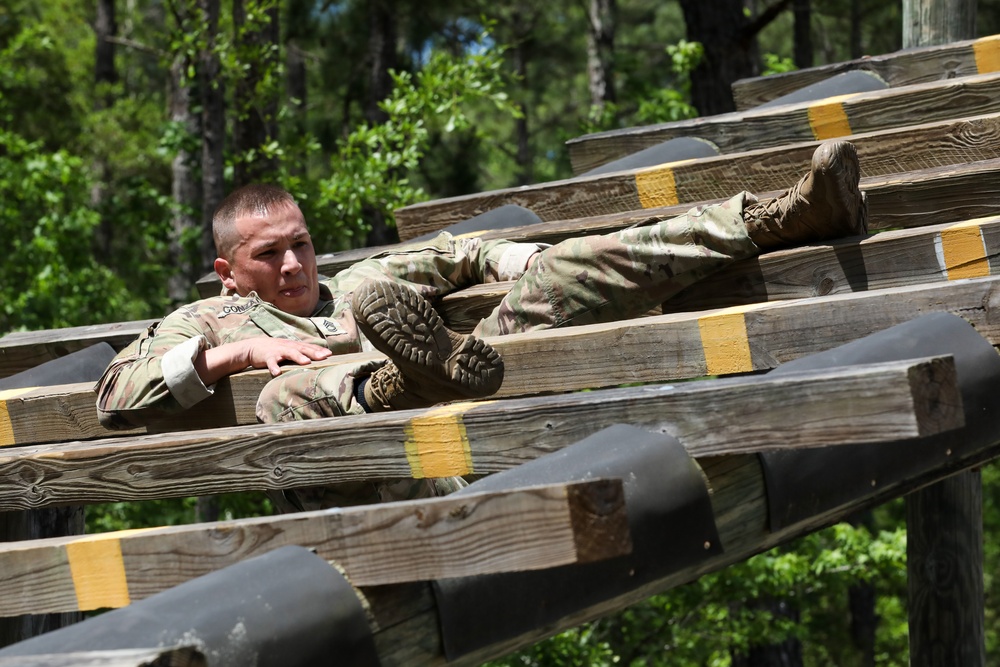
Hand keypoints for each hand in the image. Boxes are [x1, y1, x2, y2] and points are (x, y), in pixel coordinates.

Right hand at [197, 337, 332, 384]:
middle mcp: (287, 346)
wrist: (252, 347)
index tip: (330, 354)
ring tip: (306, 362)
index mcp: (293, 345)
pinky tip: (277, 373)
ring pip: (289, 353)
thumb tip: (315, 359)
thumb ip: (299, 353)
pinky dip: (274, 367)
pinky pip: (271, 363)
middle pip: (302, 349)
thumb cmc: (274, 350)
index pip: (308, 347)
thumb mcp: (288, 350)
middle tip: (324, 357)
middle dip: (313, 353)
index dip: (318, 350)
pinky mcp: (267, 357)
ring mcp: (277, 351)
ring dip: (298, 357)